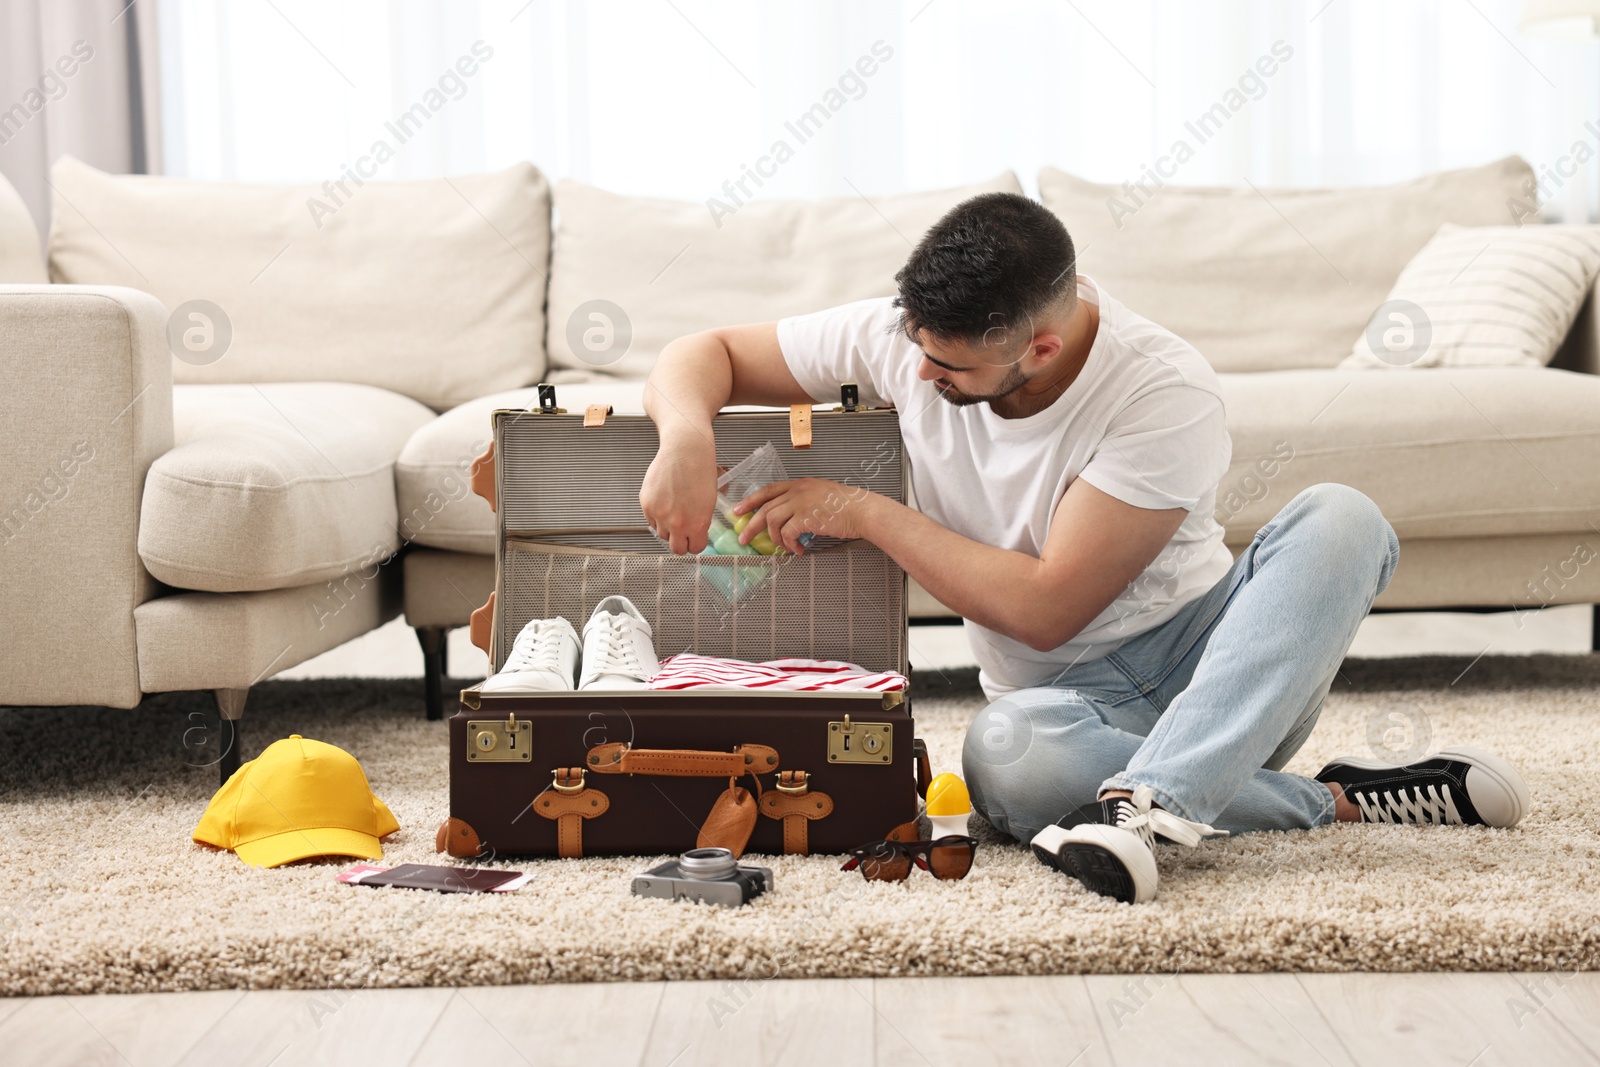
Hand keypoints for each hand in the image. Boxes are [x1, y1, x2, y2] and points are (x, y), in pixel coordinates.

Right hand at [639, 434, 717, 553]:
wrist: (685, 450)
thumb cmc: (700, 470)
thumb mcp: (709, 502)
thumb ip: (700, 521)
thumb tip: (695, 533)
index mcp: (697, 523)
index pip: (695, 549)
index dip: (695, 544)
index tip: (695, 539)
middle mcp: (677, 523)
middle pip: (676, 548)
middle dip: (681, 543)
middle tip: (683, 533)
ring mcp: (660, 514)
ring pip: (662, 534)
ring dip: (668, 528)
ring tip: (674, 512)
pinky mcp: (647, 504)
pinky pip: (650, 521)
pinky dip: (656, 517)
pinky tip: (665, 504)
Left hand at [733, 478, 879, 552]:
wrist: (863, 511)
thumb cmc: (847, 506)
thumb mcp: (822, 495)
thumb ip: (804, 501)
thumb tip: (790, 520)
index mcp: (800, 484)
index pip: (768, 490)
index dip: (751, 500)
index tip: (739, 510)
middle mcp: (798, 490)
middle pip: (765, 507)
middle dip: (751, 525)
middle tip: (743, 537)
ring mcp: (801, 502)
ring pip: (772, 521)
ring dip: (774, 538)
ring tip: (783, 548)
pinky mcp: (806, 517)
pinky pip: (787, 533)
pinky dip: (788, 544)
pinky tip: (797, 549)